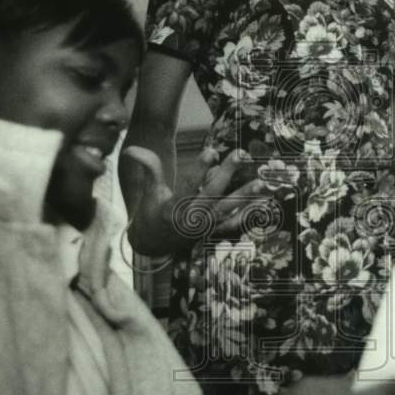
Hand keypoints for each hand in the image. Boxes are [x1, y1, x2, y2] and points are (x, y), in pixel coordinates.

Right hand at [122, 147, 270, 252]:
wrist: (155, 244)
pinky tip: (263, 202)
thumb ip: (149, 168)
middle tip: (240, 154)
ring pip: (228, 209)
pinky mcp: (213, 232)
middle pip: (213, 194)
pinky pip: (234, 224)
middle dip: (228, 173)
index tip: (212, 151)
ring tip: (261, 182)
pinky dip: (249, 214)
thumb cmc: (152, 212)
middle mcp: (191, 219)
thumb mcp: (149, 190)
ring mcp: (205, 227)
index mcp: (173, 208)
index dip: (200, 168)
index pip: (189, 185)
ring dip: (245, 196)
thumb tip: (132, 149)